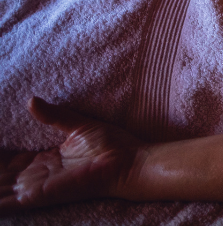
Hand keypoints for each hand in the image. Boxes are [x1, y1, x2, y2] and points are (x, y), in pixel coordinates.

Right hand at [0, 98, 142, 214]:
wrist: (130, 162)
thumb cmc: (111, 145)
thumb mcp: (77, 125)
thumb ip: (53, 116)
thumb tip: (31, 100)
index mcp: (41, 161)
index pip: (5, 159)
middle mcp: (34, 176)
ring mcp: (34, 188)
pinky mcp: (38, 196)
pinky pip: (5, 203)